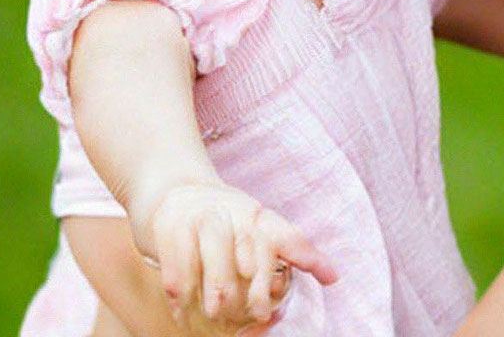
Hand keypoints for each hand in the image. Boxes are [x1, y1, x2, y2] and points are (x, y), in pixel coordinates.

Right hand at [137, 181, 337, 330]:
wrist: (174, 189)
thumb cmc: (225, 217)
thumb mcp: (259, 226)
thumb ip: (292, 251)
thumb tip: (334, 277)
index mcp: (257, 213)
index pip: (283, 236)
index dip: (299, 259)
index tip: (294, 291)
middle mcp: (231, 210)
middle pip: (249, 247)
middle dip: (255, 284)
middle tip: (258, 312)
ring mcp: (199, 217)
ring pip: (213, 255)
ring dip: (216, 288)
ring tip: (218, 312)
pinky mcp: (169, 229)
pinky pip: (177, 264)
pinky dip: (181, 293)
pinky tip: (184, 312)